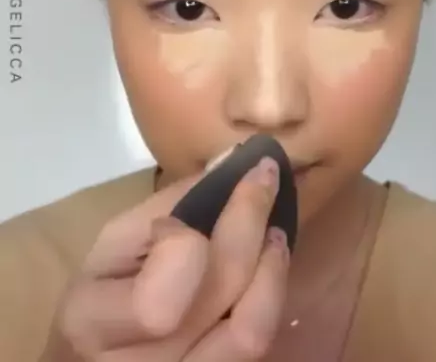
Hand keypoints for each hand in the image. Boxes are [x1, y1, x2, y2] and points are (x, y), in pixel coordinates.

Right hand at [41, 157, 288, 361]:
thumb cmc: (106, 286)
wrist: (103, 351)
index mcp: (95, 323)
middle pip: (217, 296)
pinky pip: (260, 340)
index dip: (177, 250)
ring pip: (251, 330)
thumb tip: (232, 159)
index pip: (155, 299)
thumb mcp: (118, 239)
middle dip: (247, 221)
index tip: (172, 222)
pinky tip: (271, 260)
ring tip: (274, 227)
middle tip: (264, 174)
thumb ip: (172, 201)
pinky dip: (272, 290)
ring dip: (271, 264)